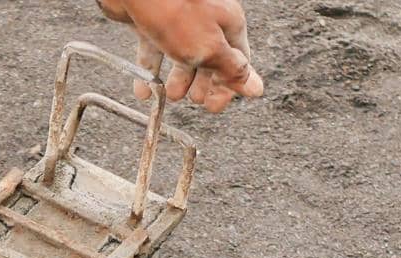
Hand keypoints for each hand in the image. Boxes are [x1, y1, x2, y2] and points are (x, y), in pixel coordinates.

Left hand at [98, 0, 263, 112]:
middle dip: (202, 84)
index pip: (237, 62)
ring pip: (182, 56)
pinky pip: (154, 51)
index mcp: (227, 25)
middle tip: (194, 99)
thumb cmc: (176, 9)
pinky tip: (144, 90)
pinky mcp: (152, 23)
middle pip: (209, 60)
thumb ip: (231, 70)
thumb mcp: (210, 48)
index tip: (214, 106)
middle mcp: (206, 22)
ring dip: (177, 80)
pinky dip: (151, 72)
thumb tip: (256, 88)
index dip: (228, 86)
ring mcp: (178, 22)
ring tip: (170, 95)